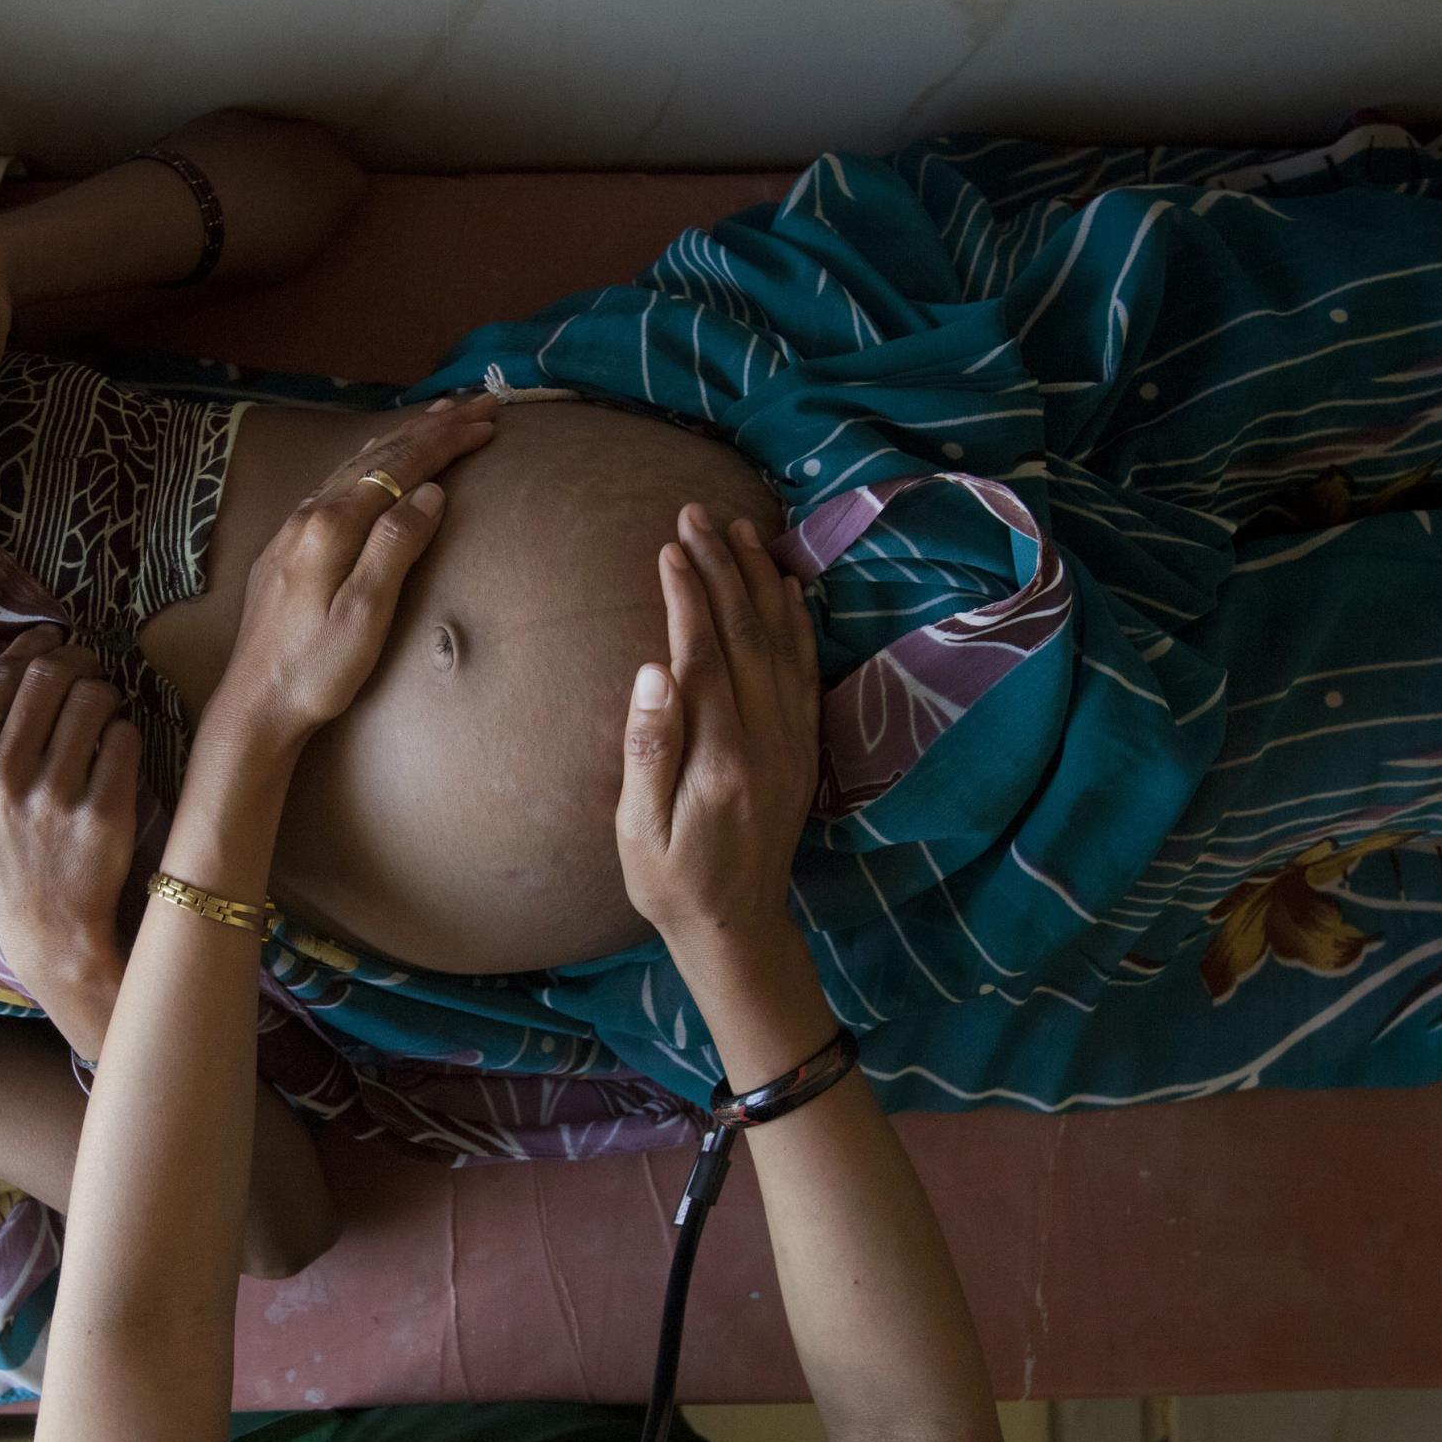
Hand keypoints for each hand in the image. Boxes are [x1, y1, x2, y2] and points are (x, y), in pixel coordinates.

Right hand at [0, 628, 140, 1058]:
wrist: (48, 932)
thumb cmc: (10, 856)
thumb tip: (30, 653)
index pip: (1, 676)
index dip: (35, 648)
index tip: (55, 643)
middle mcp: (1, 776)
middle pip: (51, 675)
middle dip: (79, 662)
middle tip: (92, 669)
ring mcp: (52, 796)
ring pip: (93, 698)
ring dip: (107, 694)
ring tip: (106, 711)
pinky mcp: (103, 813)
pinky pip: (125, 738)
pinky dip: (126, 735)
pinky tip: (118, 752)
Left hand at [200, 394, 498, 763]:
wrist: (254, 705)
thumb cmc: (316, 671)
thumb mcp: (365, 615)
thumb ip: (394, 547)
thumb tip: (430, 493)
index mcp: (330, 527)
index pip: (398, 467)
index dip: (444, 442)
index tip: (486, 422)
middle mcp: (307, 516)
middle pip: (377, 456)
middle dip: (430, 428)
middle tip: (477, 404)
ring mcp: (292, 530)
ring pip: (354, 466)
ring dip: (400, 439)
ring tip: (436, 417)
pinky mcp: (286, 548)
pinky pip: (337, 483)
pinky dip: (370, 462)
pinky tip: (376, 462)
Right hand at [616, 505, 823, 992]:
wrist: (738, 926)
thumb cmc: (671, 882)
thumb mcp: (638, 829)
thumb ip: (648, 750)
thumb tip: (652, 673)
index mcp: (720, 757)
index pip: (703, 653)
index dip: (686, 596)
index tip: (667, 547)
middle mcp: (766, 740)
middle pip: (746, 633)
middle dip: (720, 567)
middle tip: (695, 514)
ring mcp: (791, 741)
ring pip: (781, 641)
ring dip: (759, 580)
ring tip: (739, 529)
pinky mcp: (802, 746)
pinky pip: (804, 668)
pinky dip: (796, 621)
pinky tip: (786, 587)